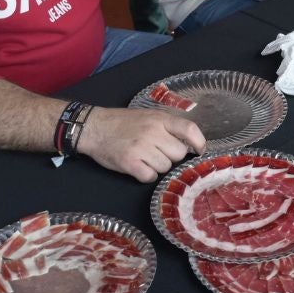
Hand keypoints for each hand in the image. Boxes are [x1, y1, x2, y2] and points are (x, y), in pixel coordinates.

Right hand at [80, 106, 204, 180]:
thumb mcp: (148, 116)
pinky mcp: (130, 163)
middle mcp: (153, 132)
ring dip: (157, 166)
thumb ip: (167, 126)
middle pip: (178, 154)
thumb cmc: (123, 122)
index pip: (189, 129)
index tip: (199, 151)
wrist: (94, 127)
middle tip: (157, 152)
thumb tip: (189, 144)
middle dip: (171, 156)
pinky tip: (138, 167)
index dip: (199, 142)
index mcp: (159, 119)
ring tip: (144, 158)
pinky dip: (146, 175)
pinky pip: (150, 177)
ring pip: (165, 167)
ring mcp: (141, 148)